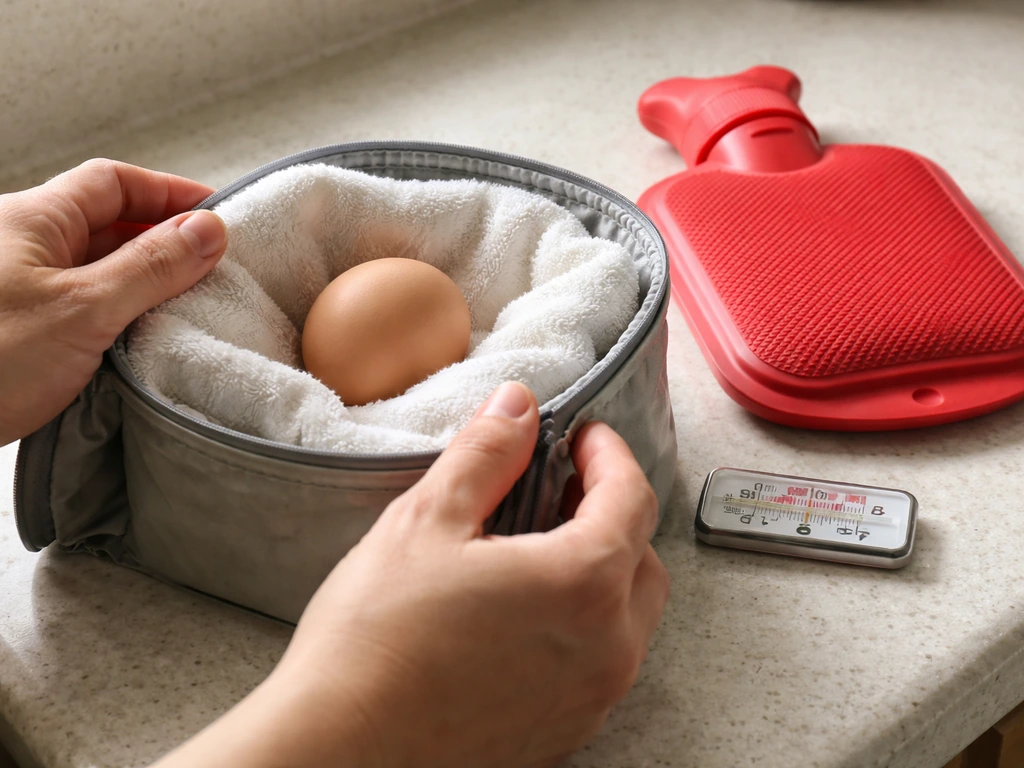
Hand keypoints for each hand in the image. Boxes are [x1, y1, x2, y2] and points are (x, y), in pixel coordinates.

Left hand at [0, 158, 226, 445]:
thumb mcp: (83, 309)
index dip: (169, 192)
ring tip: (187, 303)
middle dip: (162, 238)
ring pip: (93, 266)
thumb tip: (209, 230)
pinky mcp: (14, 331)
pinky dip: (116, 313)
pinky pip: (78, 305)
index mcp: (31, 219)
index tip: (216, 214)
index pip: (113, 182)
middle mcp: (19, 245)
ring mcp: (15, 288)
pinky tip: (139, 338)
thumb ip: (151, 266)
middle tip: (212, 266)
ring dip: (142, 279)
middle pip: (105, 222)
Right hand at [154, 382, 668, 767]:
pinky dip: (584, 623)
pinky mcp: (566, 733)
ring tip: (539, 547)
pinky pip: (601, 662)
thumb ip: (486, 454)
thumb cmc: (376, 641)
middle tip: (561, 487)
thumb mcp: (426, 522)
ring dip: (602, 569)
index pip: (632, 497)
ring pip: (629, 615)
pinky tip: (524, 612)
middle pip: (642, 557)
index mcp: (583, 583)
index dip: (608, 454)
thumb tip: (518, 407)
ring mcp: (591, 699)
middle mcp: (608, 647)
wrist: (340, 752)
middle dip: (612, 511)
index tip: (581, 436)